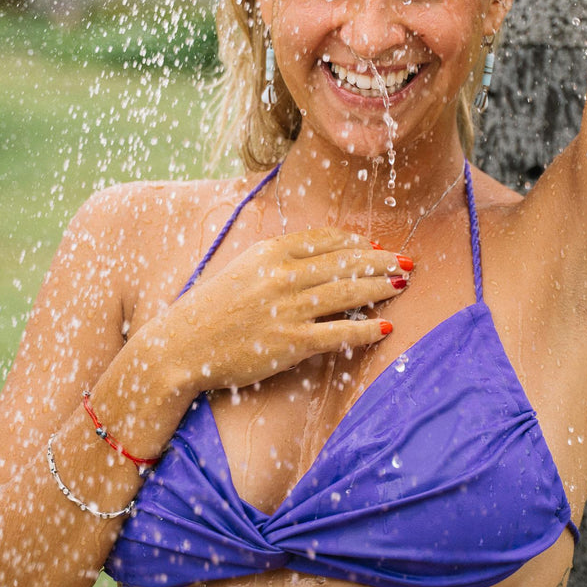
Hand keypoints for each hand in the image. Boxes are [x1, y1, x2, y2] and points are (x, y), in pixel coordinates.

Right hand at [128, 230, 409, 397]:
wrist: (179, 347)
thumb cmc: (210, 310)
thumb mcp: (242, 270)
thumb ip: (277, 260)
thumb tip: (317, 258)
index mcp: (269, 252)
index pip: (325, 239)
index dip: (356, 241)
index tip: (376, 245)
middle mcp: (282, 275)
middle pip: (345, 261)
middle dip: (380, 260)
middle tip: (406, 262)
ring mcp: (288, 308)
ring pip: (348, 292)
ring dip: (381, 286)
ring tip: (402, 284)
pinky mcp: (291, 342)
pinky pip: (340, 332)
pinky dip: (367, 328)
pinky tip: (386, 326)